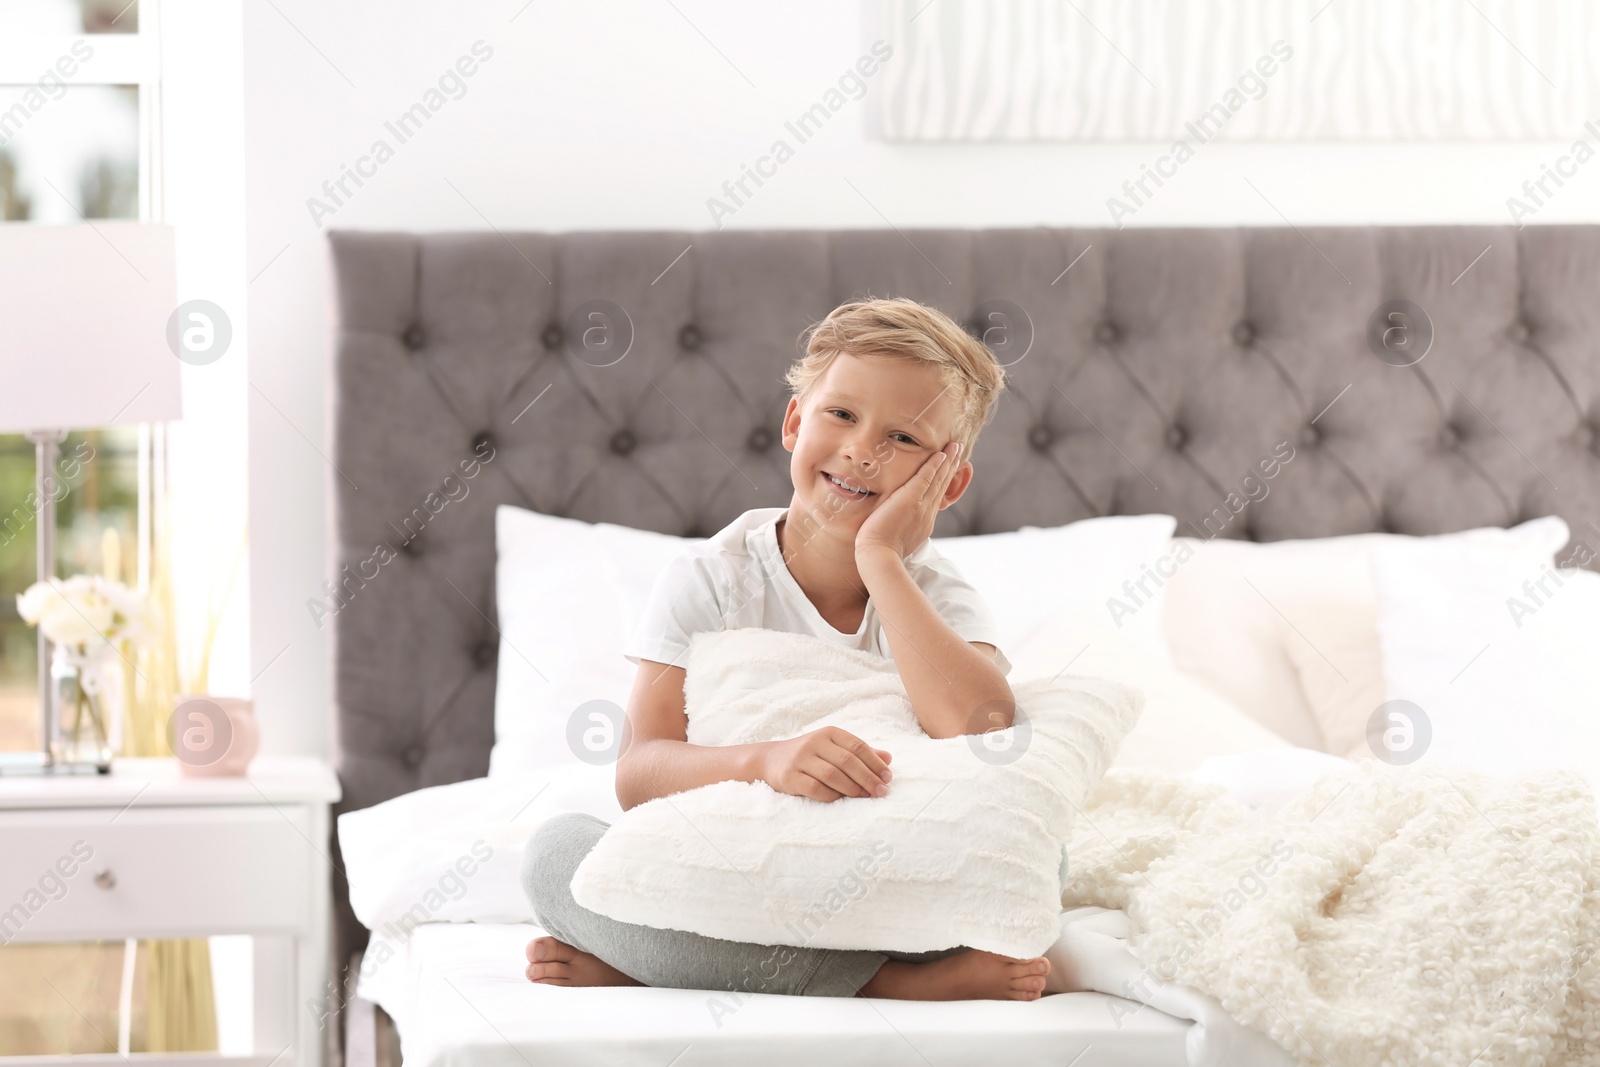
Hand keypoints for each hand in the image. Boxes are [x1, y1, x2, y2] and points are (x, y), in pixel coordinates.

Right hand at [760, 727, 892, 802]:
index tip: (888, 778)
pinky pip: (816, 789)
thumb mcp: (834, 748)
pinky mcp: (790, 777)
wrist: (770, 760)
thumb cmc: (810, 756)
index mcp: (829, 733)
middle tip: (881, 792)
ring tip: (864, 797)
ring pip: (832, 775)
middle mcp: (814, 743)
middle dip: (868, 778)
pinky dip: (831, 796)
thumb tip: (888, 758)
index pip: (857, 746)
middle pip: (847, 761)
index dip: (875, 763)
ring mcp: (800, 759)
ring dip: (852, 789)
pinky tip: (840, 800)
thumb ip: (860, 753)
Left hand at [855, 442, 962, 560]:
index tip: (949, 469)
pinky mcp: (911, 500)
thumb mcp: (899, 540)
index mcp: (925, 522)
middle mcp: (928, 513)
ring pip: (938, 479)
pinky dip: (934, 465)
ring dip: (947, 461)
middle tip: (958, 450)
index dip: (945, 480)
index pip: (937, 496)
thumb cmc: (881, 552)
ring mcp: (921, 506)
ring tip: (955, 446)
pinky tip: (940, 454)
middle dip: (951, 466)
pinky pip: (926, 478)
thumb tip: (900, 528)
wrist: (880, 556)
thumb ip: (902, 530)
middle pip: (943, 484)